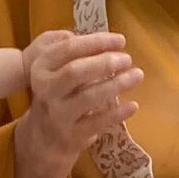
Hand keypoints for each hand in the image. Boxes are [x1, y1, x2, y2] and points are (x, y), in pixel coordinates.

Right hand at [21, 30, 142, 169]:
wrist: (43, 137)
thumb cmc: (56, 94)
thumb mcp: (54, 70)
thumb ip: (73, 52)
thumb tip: (106, 41)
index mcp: (41, 68)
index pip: (68, 49)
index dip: (96, 42)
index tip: (120, 40)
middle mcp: (46, 90)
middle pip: (75, 71)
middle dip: (105, 63)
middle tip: (127, 59)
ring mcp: (58, 114)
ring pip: (88, 97)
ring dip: (116, 84)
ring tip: (137, 75)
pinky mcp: (71, 135)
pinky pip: (97, 122)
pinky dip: (117, 113)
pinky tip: (134, 105)